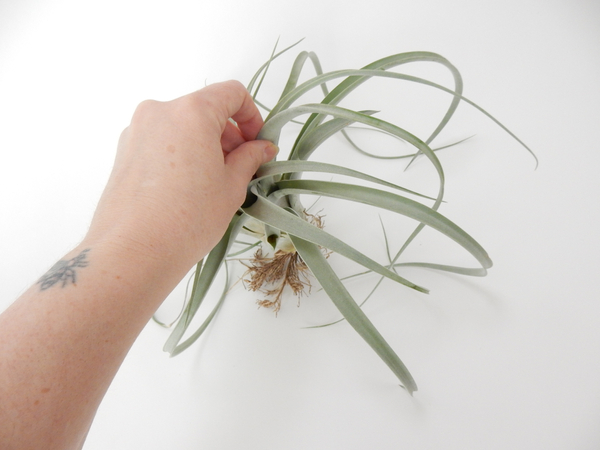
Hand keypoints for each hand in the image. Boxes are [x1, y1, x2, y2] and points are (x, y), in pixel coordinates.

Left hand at [86, 80, 277, 270]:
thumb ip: (250, 158)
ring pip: (182, 127)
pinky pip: (161, 142)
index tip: (257, 142)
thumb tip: (262, 148)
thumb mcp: (231, 187)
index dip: (252, 115)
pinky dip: (180, 154)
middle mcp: (159, 112)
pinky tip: (187, 189)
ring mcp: (137, 131)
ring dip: (204, 145)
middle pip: (204, 110)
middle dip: (228, 135)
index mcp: (191, 112)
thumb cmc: (187, 218)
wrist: (133, 251)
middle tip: (241, 168)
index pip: (231, 93)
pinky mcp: (124, 152)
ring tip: (213, 183)